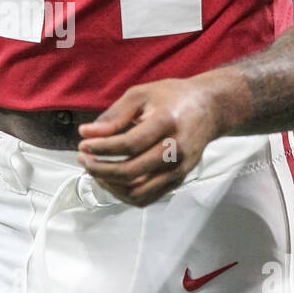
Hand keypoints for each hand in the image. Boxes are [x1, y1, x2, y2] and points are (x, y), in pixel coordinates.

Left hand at [76, 76, 223, 206]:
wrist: (209, 109)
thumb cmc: (173, 98)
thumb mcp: (142, 94)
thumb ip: (114, 115)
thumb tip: (87, 133)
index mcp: (168, 123)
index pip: (130, 144)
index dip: (102, 147)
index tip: (83, 143)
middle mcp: (177, 150)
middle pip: (131, 172)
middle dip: (100, 168)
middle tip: (84, 158)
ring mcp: (179, 169)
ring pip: (137, 192)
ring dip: (109, 185)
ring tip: (94, 170)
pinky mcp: (178, 180)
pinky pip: (146, 198)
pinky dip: (123, 194)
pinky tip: (111, 180)